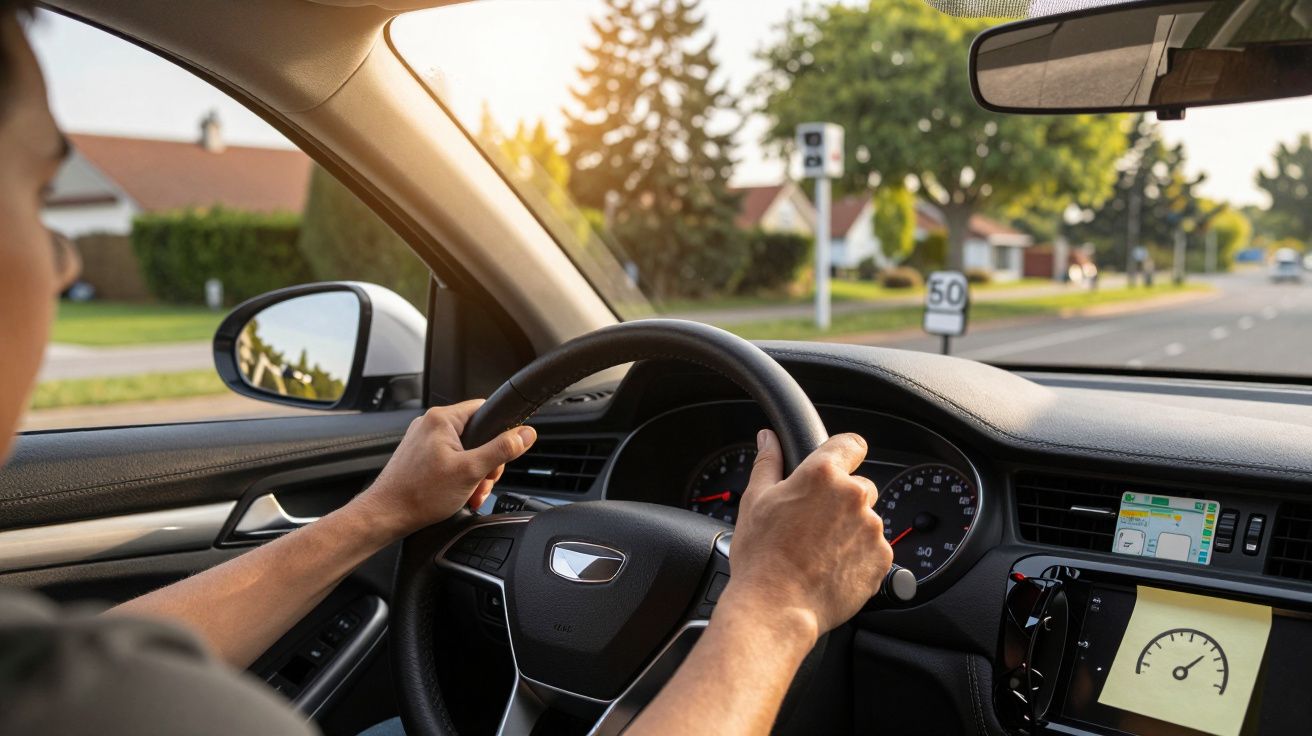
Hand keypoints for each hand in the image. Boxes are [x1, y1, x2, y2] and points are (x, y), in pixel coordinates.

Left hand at [353, 400, 536, 537]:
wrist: (387, 515)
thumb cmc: (419, 494)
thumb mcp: (471, 471)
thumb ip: (502, 450)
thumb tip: (525, 434)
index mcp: (442, 419)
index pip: (484, 409)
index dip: (500, 431)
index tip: (503, 453)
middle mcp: (430, 424)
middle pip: (477, 434)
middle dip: (486, 462)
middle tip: (483, 482)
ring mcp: (423, 441)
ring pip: (465, 450)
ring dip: (474, 474)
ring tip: (470, 493)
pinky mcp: (419, 456)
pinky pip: (450, 460)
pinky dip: (459, 477)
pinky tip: (459, 494)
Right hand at [720, 429, 892, 639]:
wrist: (776, 606)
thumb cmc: (761, 556)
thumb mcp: (755, 501)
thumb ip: (768, 462)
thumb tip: (769, 439)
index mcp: (822, 475)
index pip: (851, 444)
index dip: (844, 453)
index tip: (838, 464)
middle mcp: (853, 497)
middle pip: (859, 487)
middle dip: (840, 500)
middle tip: (813, 523)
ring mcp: (871, 529)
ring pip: (866, 520)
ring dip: (850, 530)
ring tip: (819, 551)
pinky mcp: (882, 559)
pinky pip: (874, 549)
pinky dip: (858, 556)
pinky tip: (831, 567)